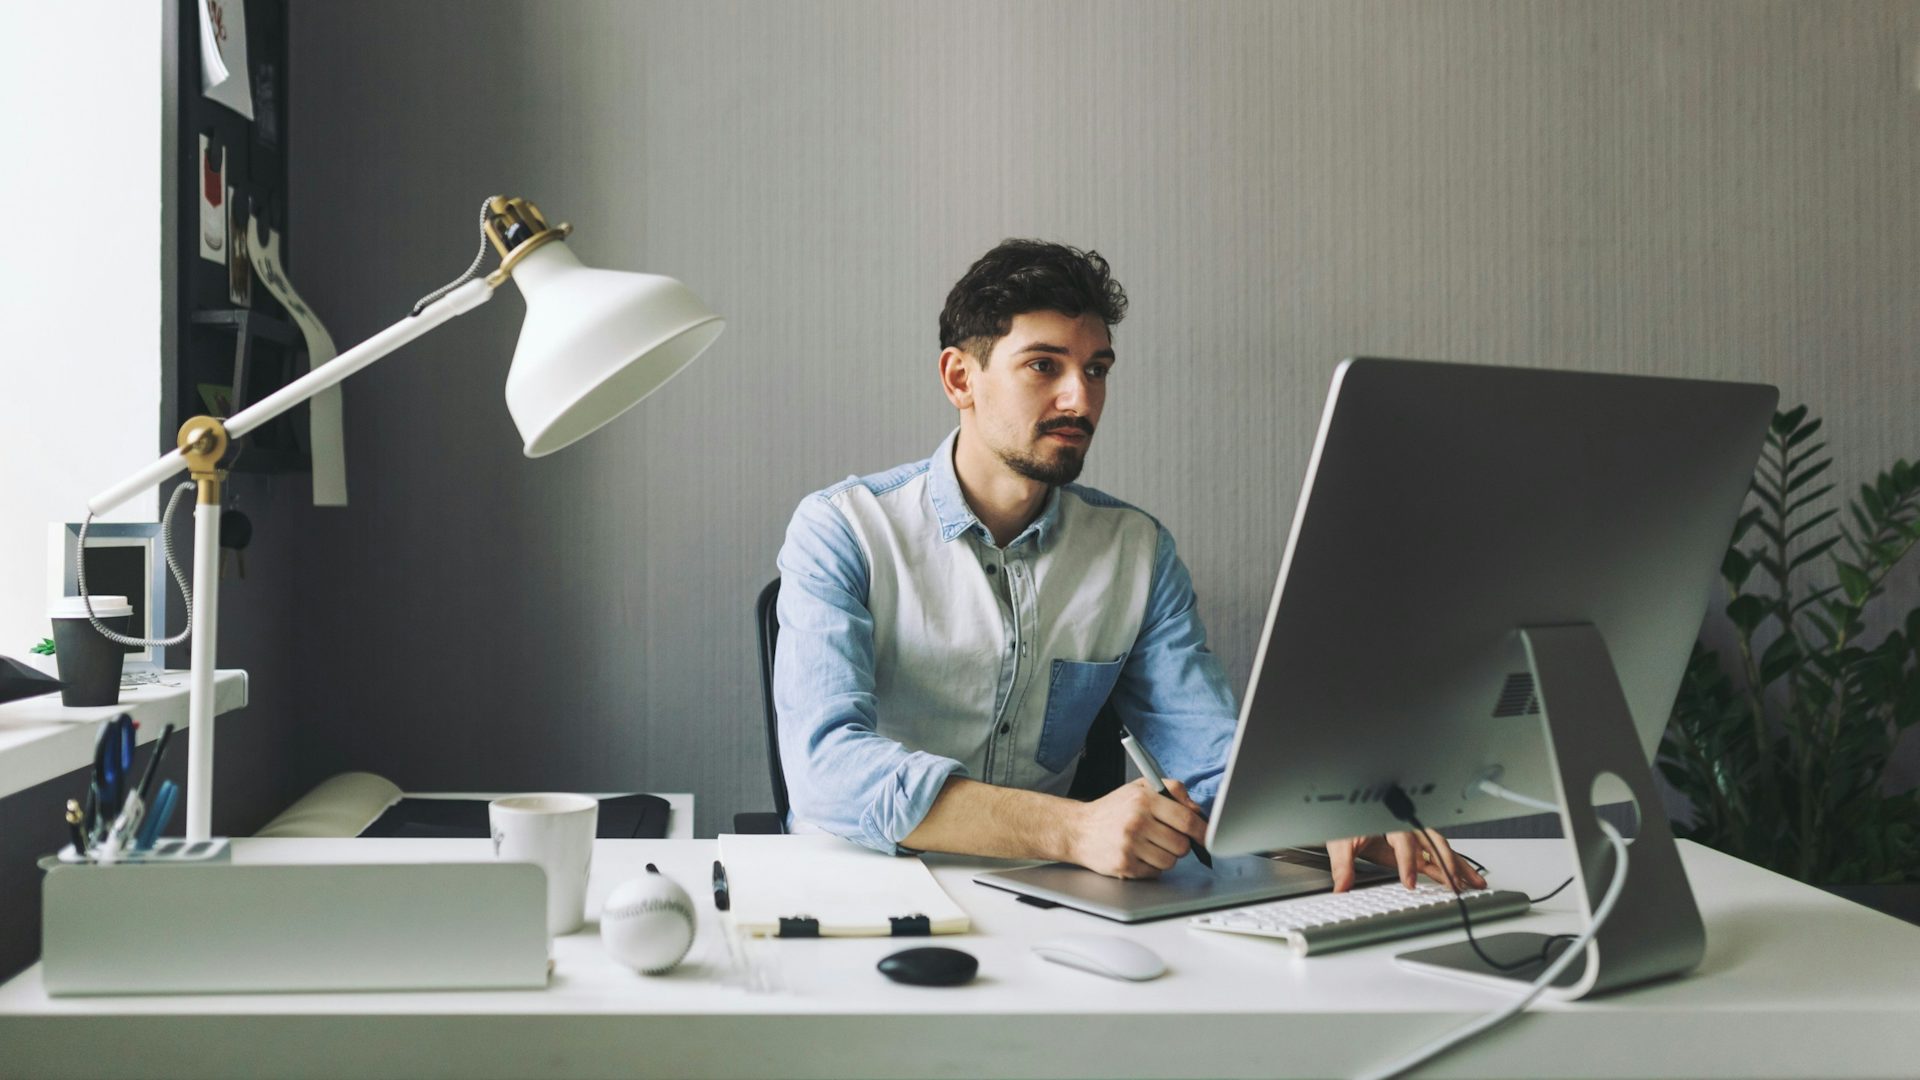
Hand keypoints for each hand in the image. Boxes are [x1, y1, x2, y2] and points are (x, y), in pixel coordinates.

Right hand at [1067, 777, 1208, 878]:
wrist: (1078, 829)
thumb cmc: (1113, 809)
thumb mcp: (1140, 788)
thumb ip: (1173, 792)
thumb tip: (1199, 812)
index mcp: (1144, 799)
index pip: (1187, 819)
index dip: (1202, 831)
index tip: (1206, 837)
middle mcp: (1136, 821)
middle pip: (1182, 844)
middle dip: (1181, 845)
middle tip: (1169, 839)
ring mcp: (1129, 845)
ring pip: (1170, 862)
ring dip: (1166, 857)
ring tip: (1150, 846)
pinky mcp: (1124, 865)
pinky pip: (1155, 873)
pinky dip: (1151, 867)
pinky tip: (1138, 855)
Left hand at [1326, 829, 1485, 892]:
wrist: (1347, 816)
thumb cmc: (1346, 822)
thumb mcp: (1340, 842)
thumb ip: (1343, 865)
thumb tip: (1341, 887)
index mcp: (1390, 822)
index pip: (1404, 842)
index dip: (1407, 863)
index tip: (1409, 882)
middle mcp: (1407, 829)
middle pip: (1433, 843)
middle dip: (1448, 864)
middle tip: (1456, 884)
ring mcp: (1414, 840)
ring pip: (1441, 851)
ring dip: (1459, 868)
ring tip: (1474, 884)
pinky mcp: (1415, 852)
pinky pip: (1435, 861)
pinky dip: (1449, 873)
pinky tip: (1460, 885)